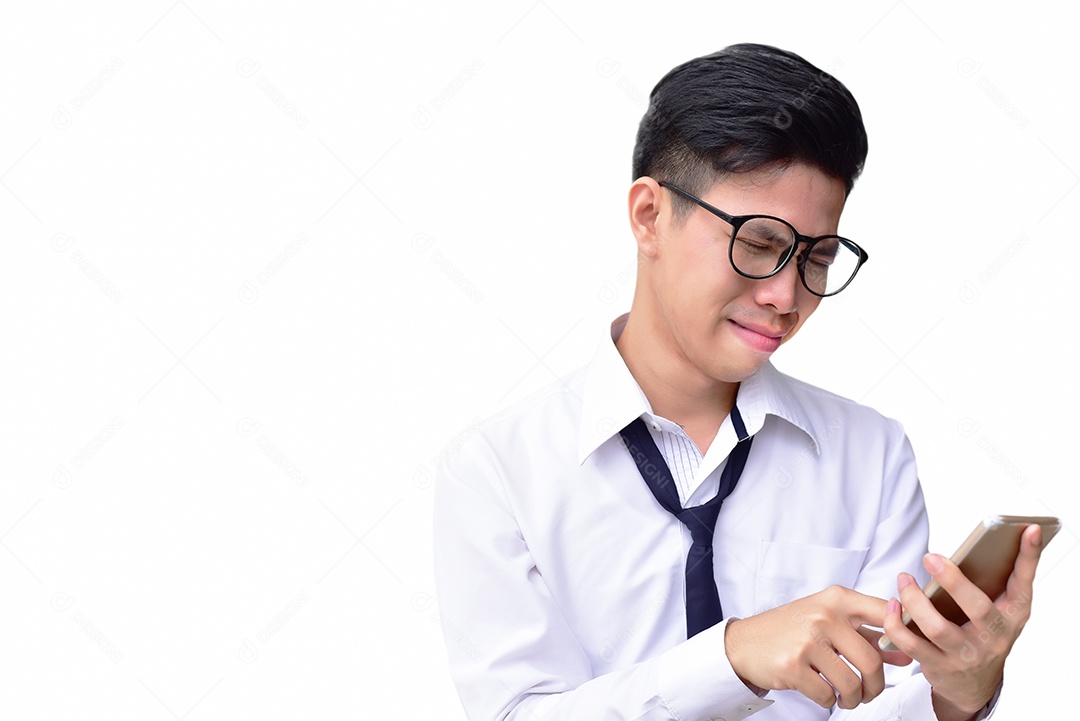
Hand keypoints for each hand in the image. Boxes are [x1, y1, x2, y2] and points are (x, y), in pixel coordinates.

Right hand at [725, 585, 912, 709]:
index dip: (901, 634)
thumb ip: (866, 633)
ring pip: (852, 683)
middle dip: (876, 686)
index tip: (902, 652)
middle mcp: (824, 616)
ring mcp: (807, 640)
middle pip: (872, 661)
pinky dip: (829, 702)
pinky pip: (827, 695)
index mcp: (836, 599)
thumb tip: (903, 653)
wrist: (744, 643)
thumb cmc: (790, 630)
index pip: (884, 612)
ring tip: (846, 698)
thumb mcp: (827, 621)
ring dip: (853, 699)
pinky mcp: (792, 666)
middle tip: (868, 692)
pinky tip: (823, 693)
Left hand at [883, 524, 1044, 719]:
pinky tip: (893, 605)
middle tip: (930, 556)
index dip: (1029, 555)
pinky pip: (912, 645)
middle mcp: (994, 636)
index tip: (1029, 528)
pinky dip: (896, 623)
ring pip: (936, 627)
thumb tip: (982, 543)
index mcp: (1012, 614)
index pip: (1024, 581)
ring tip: (904, 579)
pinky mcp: (940, 666)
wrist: (974, 684)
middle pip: (976, 607)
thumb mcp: (999, 610)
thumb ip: (994, 580)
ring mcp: (966, 654)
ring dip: (914, 600)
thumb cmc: (983, 634)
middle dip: (952, 580)